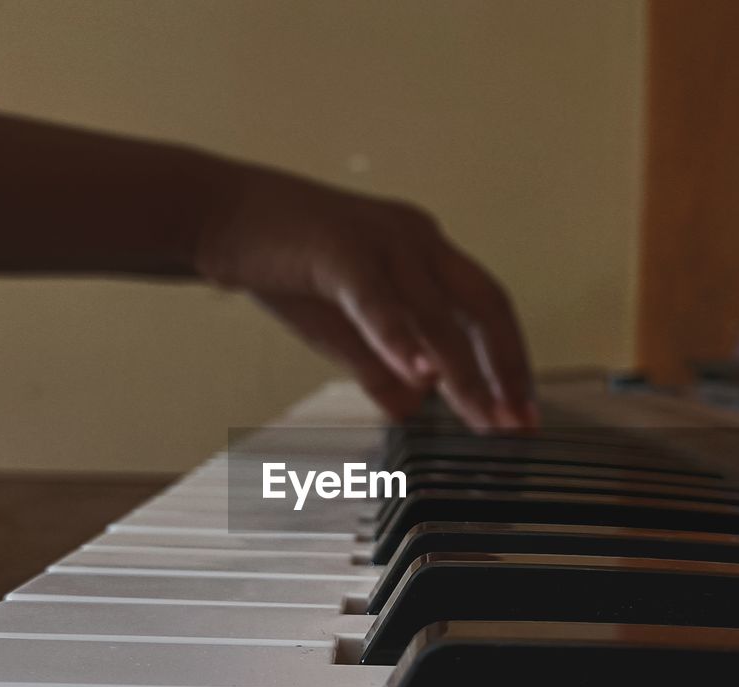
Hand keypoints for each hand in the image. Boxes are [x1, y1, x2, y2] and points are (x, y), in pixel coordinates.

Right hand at [193, 161, 535, 429]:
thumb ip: (380, 367)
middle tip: (519, 421)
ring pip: (438, 312)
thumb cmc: (282, 266)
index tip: (521, 412)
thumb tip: (412, 409)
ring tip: (482, 416)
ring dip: (465, 372)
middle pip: (485, 306)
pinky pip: (379, 300)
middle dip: (507, 368)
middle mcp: (416, 239)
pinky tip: (421, 375)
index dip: (510, 362)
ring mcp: (382, 240)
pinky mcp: (340, 248)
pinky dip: (402, 339)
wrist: (217, 213)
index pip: (486, 310)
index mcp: (423, 253)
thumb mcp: (342, 328)